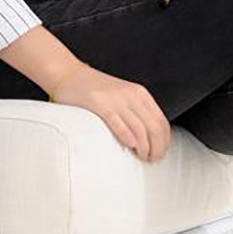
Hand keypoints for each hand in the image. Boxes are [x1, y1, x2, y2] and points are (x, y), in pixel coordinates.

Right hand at [49, 62, 171, 162]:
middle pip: (154, 128)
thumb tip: (151, 138)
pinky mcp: (99, 103)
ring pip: (139, 128)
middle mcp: (132, 95)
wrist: (68, 74)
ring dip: (143, 147)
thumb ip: (137, 112)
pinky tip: (130, 146)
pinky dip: (127, 136)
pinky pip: (118, 123)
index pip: (162, 122)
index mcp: (141, 95)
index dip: (164, 142)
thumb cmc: (96, 91)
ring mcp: (116, 99)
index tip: (160, 154)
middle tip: (152, 159)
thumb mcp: (124, 97)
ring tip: (141, 156)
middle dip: (157, 148)